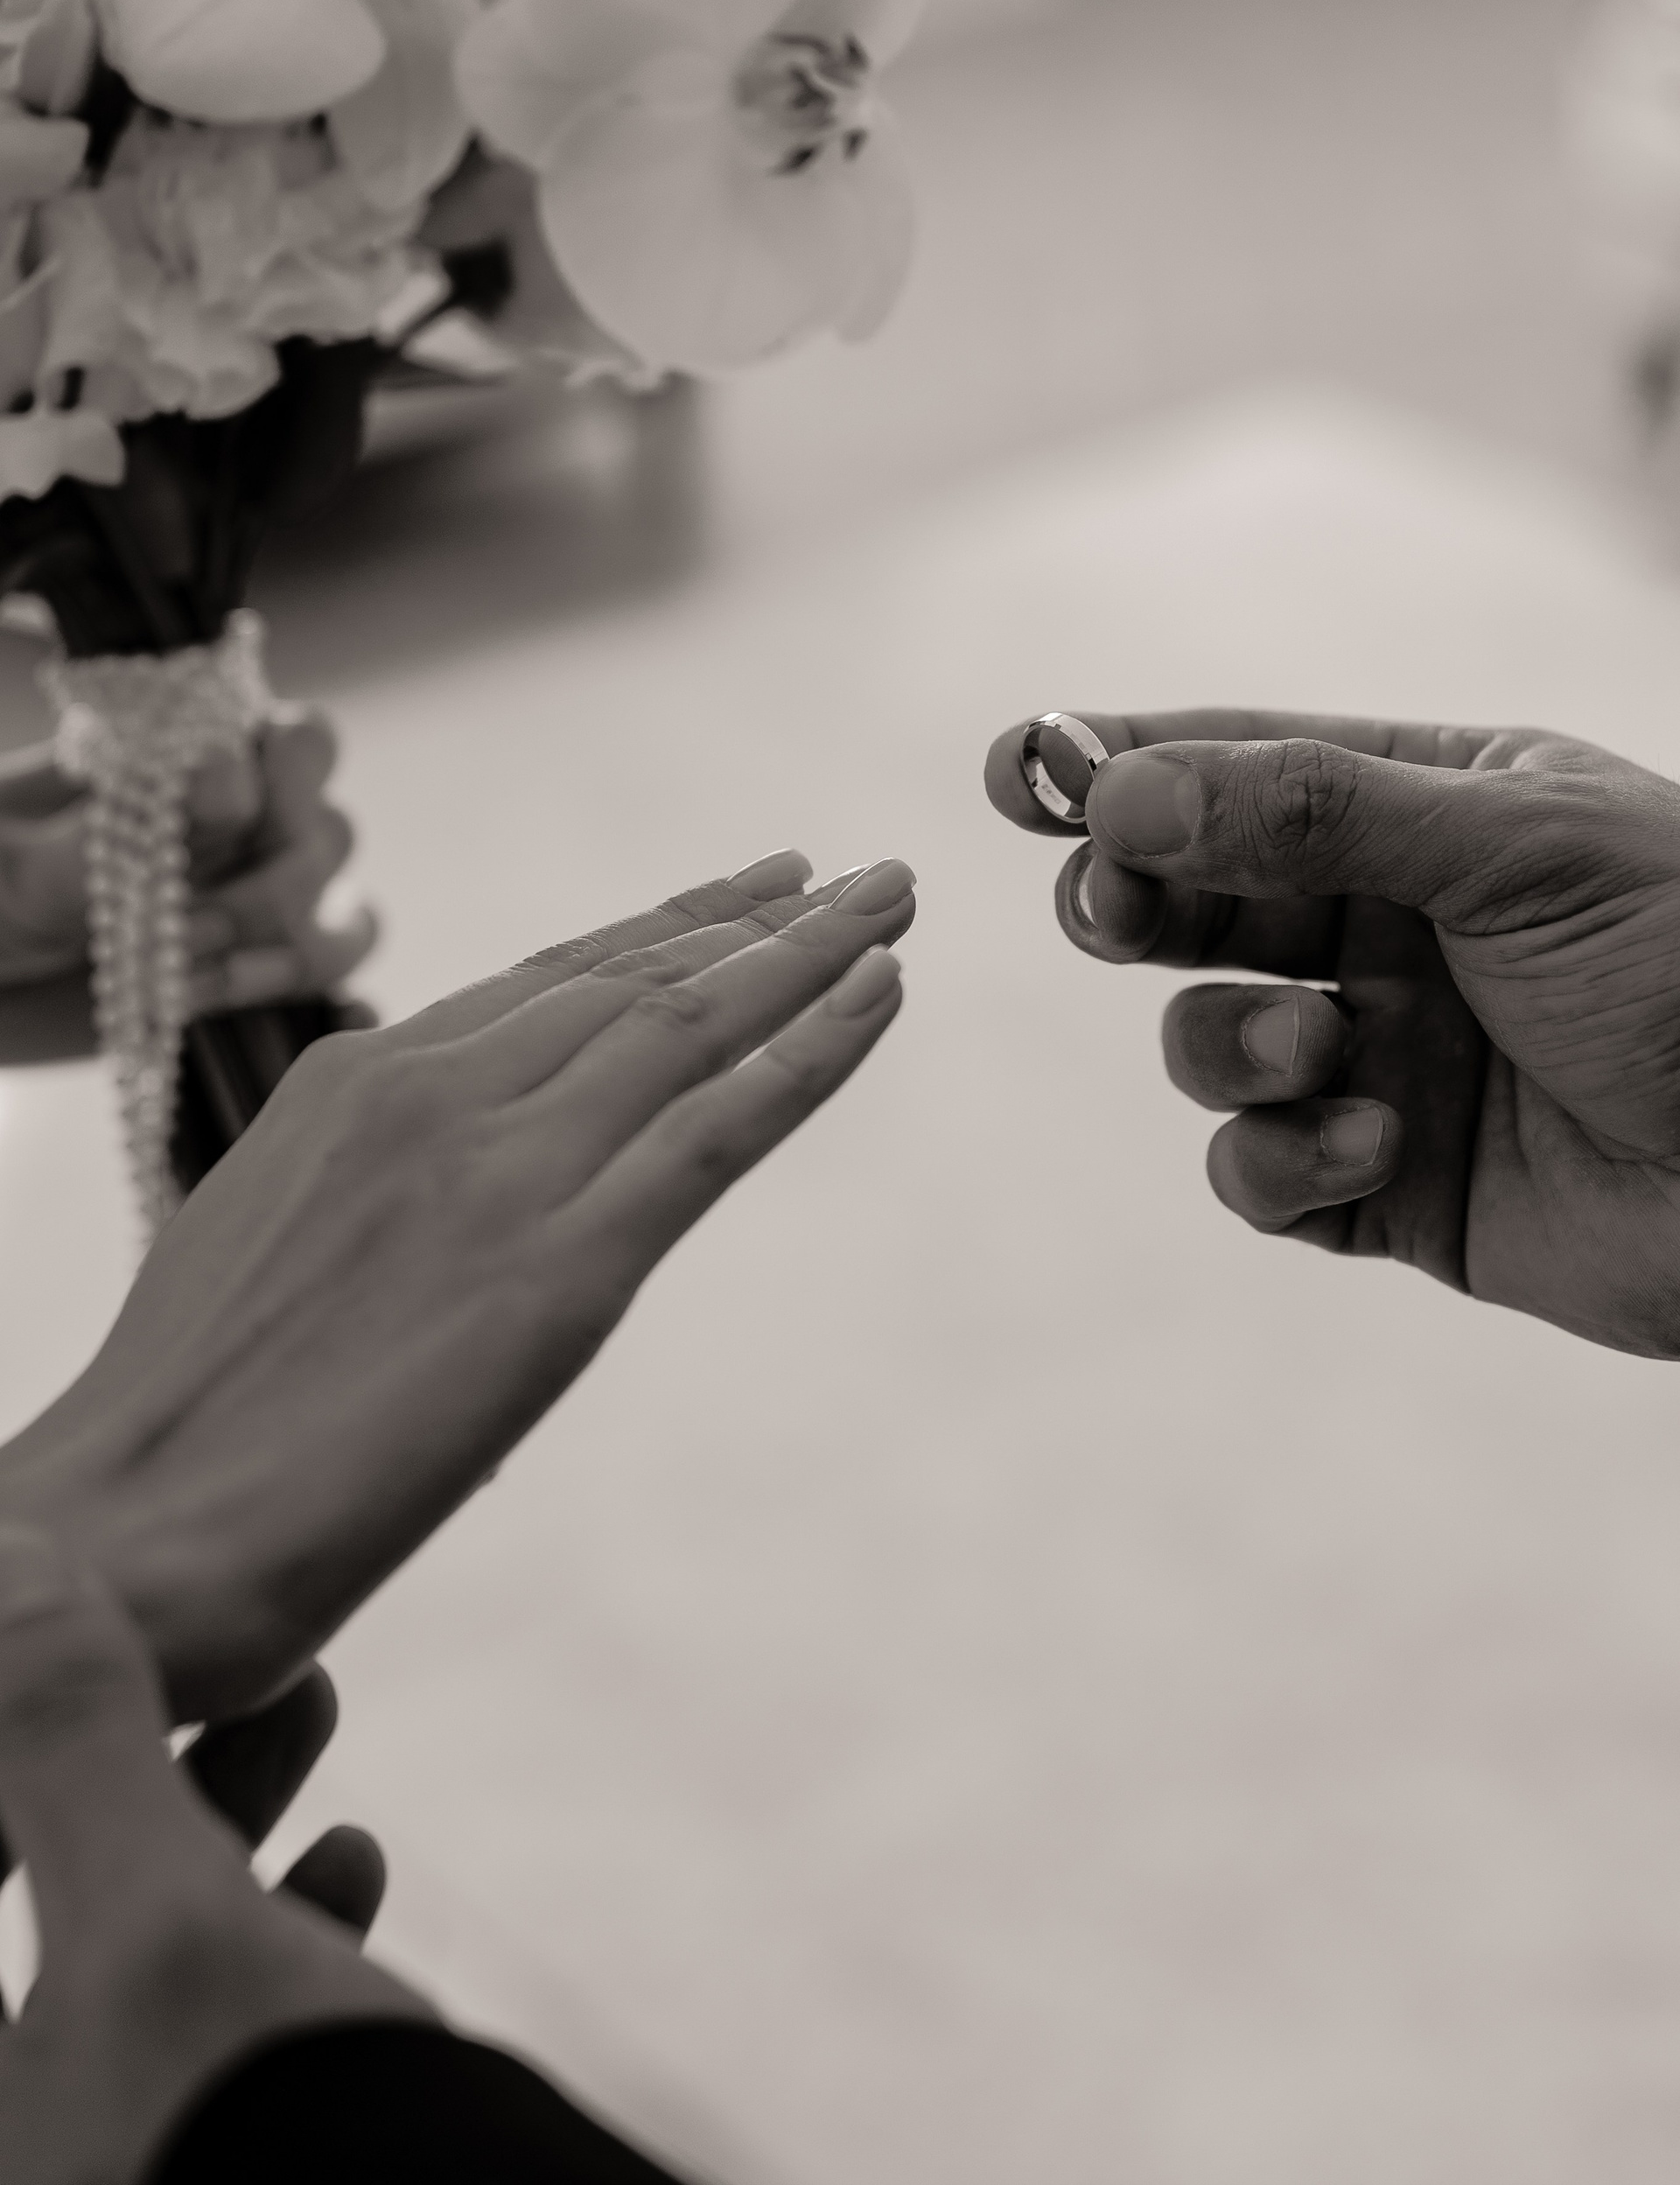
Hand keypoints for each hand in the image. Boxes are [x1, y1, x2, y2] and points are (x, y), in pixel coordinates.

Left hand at [0, 710, 374, 1027]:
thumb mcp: (13, 858)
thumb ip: (109, 827)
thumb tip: (225, 786)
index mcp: (202, 761)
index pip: (302, 743)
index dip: (275, 782)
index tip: (204, 819)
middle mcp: (255, 829)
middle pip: (333, 838)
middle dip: (262, 895)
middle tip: (181, 933)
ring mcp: (269, 913)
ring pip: (351, 923)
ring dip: (280, 963)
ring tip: (188, 991)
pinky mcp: (268, 990)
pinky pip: (349, 998)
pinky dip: (334, 1013)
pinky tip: (259, 1025)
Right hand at [0, 851, 913, 1719]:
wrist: (121, 1530)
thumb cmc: (183, 1420)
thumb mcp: (273, 1243)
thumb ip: (373, 1189)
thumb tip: (444, 1201)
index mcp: (358, 1079)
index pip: (552, 979)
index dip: (667, 928)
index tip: (751, 892)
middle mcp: (435, 1090)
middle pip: (637, 979)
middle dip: (763, 921)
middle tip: (864, 878)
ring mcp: (500, 1169)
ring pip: (689, 1024)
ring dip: (810, 954)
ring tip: (891, 904)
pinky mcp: (559, 1269)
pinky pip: (716, 1126)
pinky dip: (811, 1052)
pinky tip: (881, 999)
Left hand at [0, 1525, 422, 2184]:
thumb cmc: (267, 2161)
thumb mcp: (158, 1932)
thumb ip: (66, 1743)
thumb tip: (4, 1548)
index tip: (51, 1594)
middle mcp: (28, 2121)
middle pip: (19, 1889)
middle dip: (104, 1748)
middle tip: (212, 1637)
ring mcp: (110, 2146)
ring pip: (120, 1945)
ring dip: (213, 1807)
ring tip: (311, 1704)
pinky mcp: (203, 2157)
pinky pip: (202, 2023)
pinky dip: (267, 1921)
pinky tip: (352, 1859)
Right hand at [987, 709, 1679, 1355]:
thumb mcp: (1514, 850)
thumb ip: (1311, 813)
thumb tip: (1118, 791)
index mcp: (1436, 809)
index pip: (1242, 765)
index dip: (1120, 765)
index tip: (1016, 770)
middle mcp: (1397, 926)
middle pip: (1196, 901)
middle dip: (1137, 905)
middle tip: (1110, 912)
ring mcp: (1387, 1057)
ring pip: (1211, 1041)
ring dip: (1233, 1048)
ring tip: (1326, 1057)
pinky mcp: (1390, 1188)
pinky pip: (1262, 1173)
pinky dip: (1285, 1163)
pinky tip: (1374, 1151)